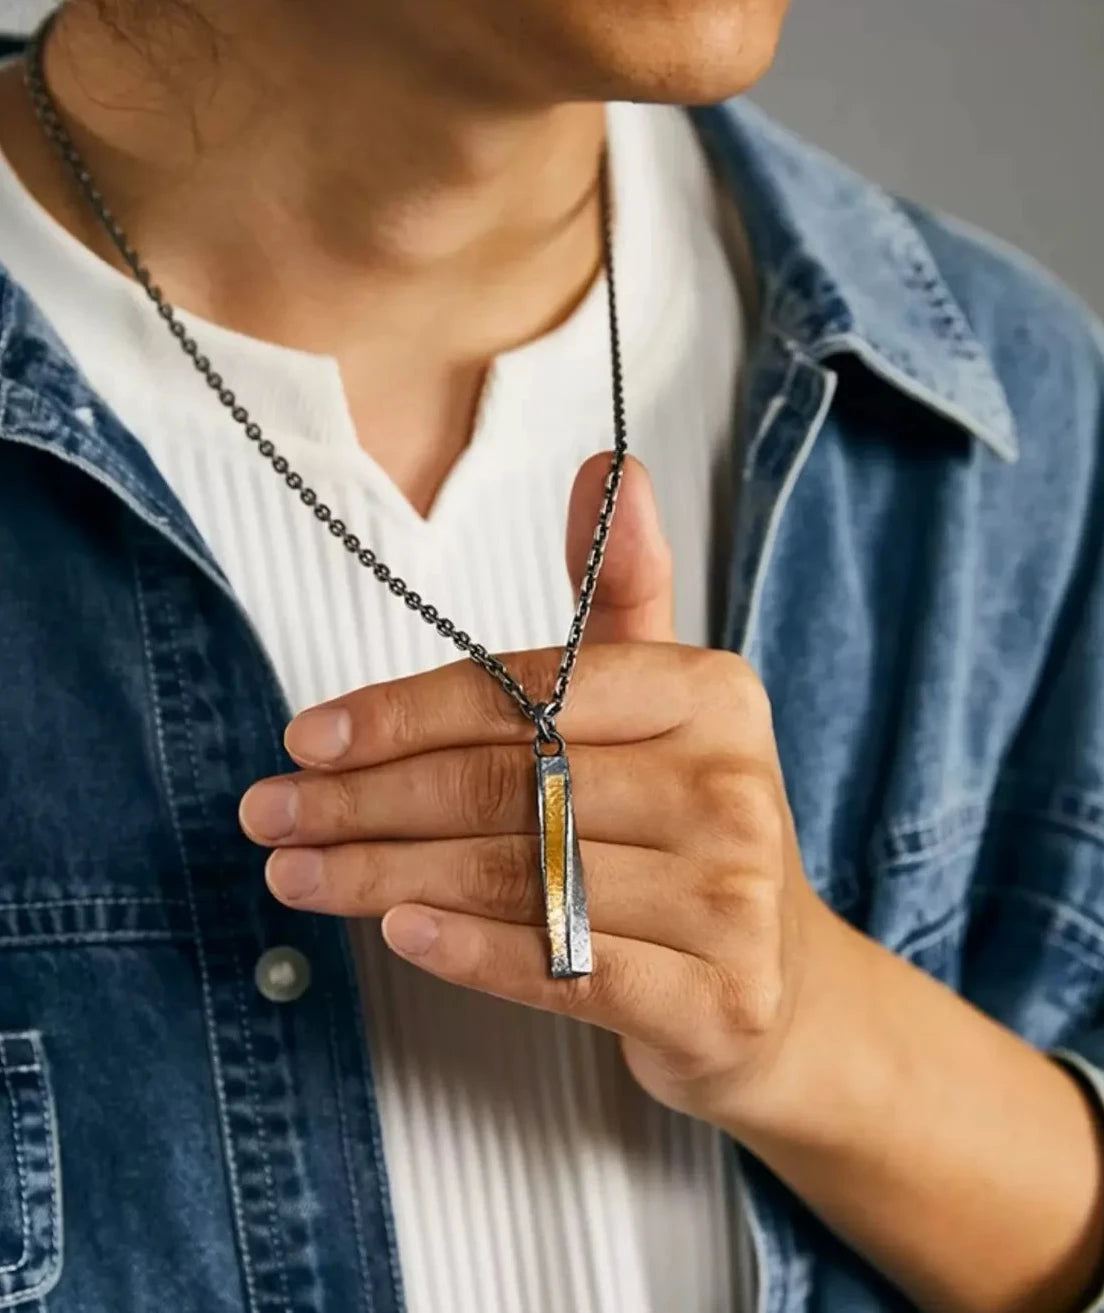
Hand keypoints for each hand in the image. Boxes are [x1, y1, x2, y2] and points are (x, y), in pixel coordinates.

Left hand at [238, 455, 844, 1132]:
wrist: (785, 984)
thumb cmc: (690, 826)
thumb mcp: (670, 707)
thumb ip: (624, 594)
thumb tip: (609, 465)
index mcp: (711, 694)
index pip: (532, 693)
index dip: (407, 713)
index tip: (308, 738)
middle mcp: (730, 786)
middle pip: (512, 786)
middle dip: (368, 801)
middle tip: (270, 813)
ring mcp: (730, 898)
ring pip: (522, 878)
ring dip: (387, 876)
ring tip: (297, 873)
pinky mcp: (718, 999)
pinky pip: (568, 972)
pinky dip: (472, 952)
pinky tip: (397, 932)